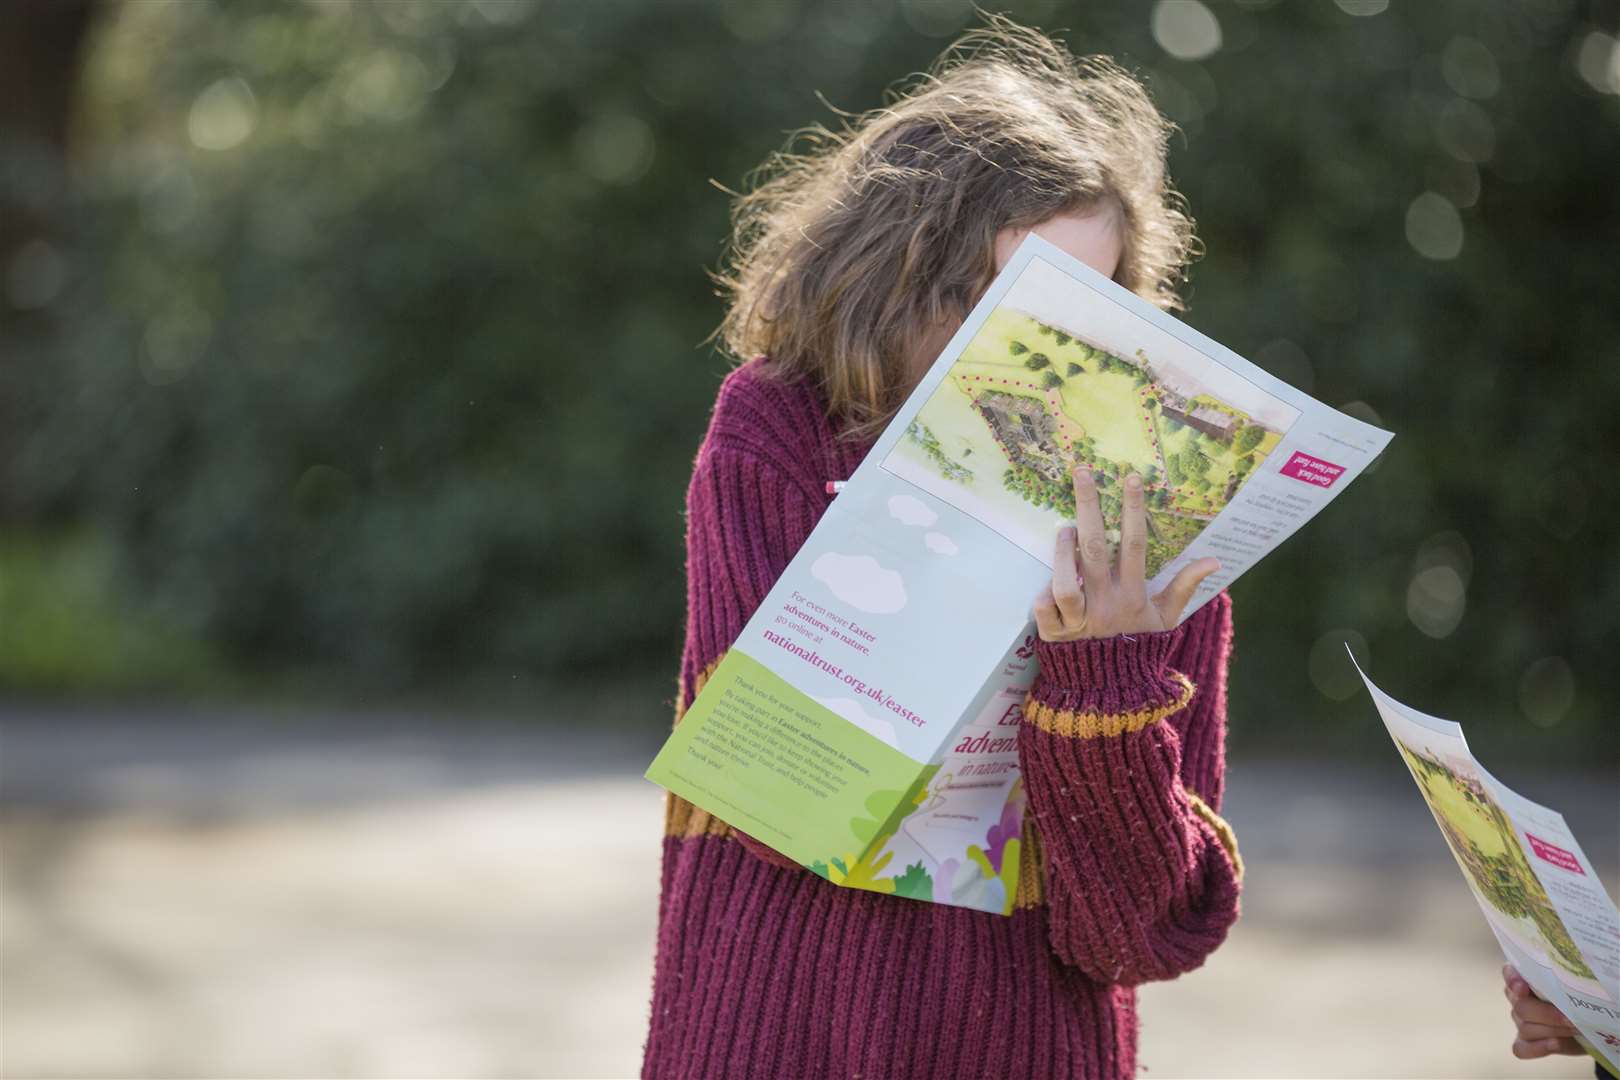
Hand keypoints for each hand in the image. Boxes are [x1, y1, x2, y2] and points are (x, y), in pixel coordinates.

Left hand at [1033, 466, 1220, 641]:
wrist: (1112, 691)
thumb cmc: (1138, 648)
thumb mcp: (1165, 619)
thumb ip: (1184, 587)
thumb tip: (1214, 559)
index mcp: (1133, 596)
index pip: (1135, 545)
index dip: (1133, 510)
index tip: (1130, 477)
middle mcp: (1104, 603)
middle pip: (1094, 549)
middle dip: (1087, 506)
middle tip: (1081, 471)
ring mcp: (1078, 619)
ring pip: (1063, 582)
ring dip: (1062, 552)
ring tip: (1065, 529)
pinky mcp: (1055, 634)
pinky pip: (1044, 608)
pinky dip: (1043, 595)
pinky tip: (1046, 582)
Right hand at [1503, 964, 1584, 1058]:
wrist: (1589, 1026)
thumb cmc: (1578, 1000)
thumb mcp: (1573, 988)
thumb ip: (1564, 983)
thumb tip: (1571, 980)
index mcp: (1525, 979)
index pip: (1509, 974)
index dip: (1512, 979)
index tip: (1523, 986)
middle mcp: (1518, 1000)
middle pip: (1521, 1007)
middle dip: (1546, 1014)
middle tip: (1569, 1018)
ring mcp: (1520, 1023)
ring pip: (1525, 1028)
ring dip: (1552, 1030)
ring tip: (1574, 1029)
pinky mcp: (1524, 1044)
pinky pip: (1522, 1049)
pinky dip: (1538, 1047)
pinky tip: (1555, 1044)